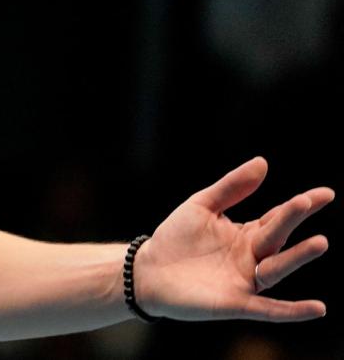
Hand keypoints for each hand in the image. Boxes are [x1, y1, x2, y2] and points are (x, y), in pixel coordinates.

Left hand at [135, 156, 332, 321]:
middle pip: (278, 237)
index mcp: (248, 234)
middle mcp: (253, 258)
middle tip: (307, 201)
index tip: (326, 193)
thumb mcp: (202, 205)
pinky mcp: (235, 303)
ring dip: (298, 257)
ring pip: (277, 269)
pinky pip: (269, 309)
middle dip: (292, 219)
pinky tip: (317, 309)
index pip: (279, 217)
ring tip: (319, 242)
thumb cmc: (176, 237)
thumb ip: (232, 187)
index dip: (301, 206)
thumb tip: (263, 161)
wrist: (148, 270)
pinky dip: (292, 311)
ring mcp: (246, 281)